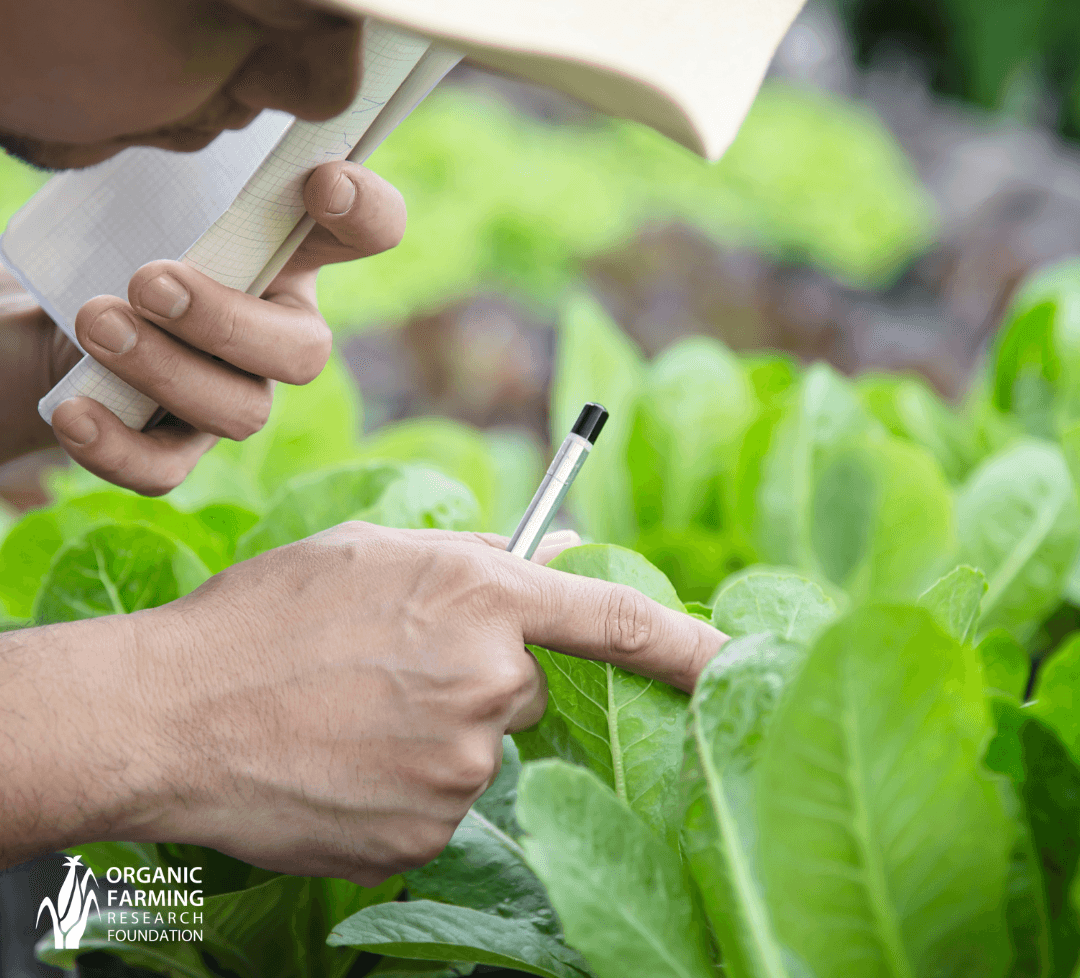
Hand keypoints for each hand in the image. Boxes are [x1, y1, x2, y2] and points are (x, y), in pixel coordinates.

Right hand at [0, 525, 727, 877]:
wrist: (171, 713)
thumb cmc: (266, 615)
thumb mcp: (372, 553)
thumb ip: (476, 558)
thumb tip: (555, 558)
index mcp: (481, 594)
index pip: (617, 618)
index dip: (686, 641)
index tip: (736, 662)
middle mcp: (487, 680)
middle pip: (528, 685)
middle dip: (479, 673)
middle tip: (394, 665)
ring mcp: (459, 766)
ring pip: (482, 745)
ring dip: (437, 730)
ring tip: (350, 711)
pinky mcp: (426, 833)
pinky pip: (442, 801)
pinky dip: (406, 782)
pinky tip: (344, 759)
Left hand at [46, 162, 404, 494]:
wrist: (73, 311)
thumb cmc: (132, 234)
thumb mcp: (166, 187)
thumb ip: (203, 165)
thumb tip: (199, 96)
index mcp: (294, 255)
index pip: (371, 230)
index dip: (367, 214)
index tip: (320, 182)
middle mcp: (280, 333)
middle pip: (305, 353)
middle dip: (230, 322)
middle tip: (151, 281)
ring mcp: (235, 395)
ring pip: (241, 412)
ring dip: (167, 370)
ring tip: (95, 323)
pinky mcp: (177, 447)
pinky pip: (167, 469)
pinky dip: (120, 447)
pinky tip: (74, 409)